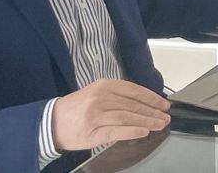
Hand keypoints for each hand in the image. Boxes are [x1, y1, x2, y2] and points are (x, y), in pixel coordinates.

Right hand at [51, 79, 170, 151]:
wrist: (51, 122)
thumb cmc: (77, 108)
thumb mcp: (96, 93)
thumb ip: (118, 96)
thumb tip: (145, 103)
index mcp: (104, 85)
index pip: (134, 90)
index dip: (152, 98)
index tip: (164, 105)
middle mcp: (100, 98)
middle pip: (133, 105)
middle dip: (153, 112)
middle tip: (166, 117)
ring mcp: (96, 115)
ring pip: (128, 117)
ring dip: (147, 121)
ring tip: (160, 125)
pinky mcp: (92, 132)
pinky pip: (117, 131)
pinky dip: (133, 131)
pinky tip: (144, 132)